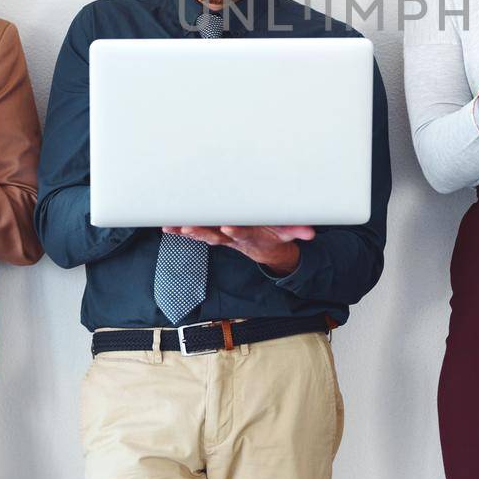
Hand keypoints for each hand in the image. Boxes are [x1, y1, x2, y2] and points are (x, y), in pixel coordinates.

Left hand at [161, 224, 315, 275]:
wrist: (267, 251)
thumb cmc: (274, 236)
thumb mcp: (288, 234)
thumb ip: (297, 231)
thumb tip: (310, 233)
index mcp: (251, 236)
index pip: (242, 234)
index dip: (235, 232)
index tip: (227, 228)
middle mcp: (233, 238)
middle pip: (216, 236)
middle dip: (202, 232)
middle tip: (188, 228)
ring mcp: (223, 238)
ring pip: (204, 235)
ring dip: (188, 232)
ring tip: (173, 227)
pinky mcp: (215, 236)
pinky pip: (196, 234)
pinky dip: (181, 232)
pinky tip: (167, 227)